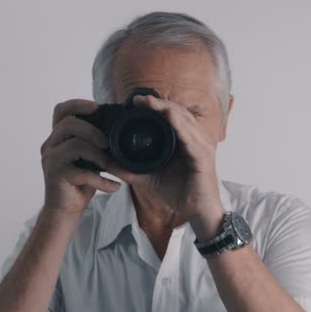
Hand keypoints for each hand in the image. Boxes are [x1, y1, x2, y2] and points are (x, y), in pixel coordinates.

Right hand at [40, 99, 120, 216]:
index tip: (96, 107)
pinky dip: (102, 180)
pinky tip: (114, 187)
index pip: (60, 110)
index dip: (78, 104)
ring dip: (100, 156)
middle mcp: (50, 145)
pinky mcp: (55, 176)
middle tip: (109, 144)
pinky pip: (82, 172)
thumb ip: (96, 143)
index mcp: (58, 137)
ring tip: (113, 166)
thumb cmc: (80, 182)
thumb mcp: (89, 158)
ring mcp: (51, 160)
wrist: (65, 210)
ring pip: (76, 145)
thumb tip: (120, 128)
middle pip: (70, 125)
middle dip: (94, 132)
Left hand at [107, 94, 224, 229]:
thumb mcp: (150, 178)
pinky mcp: (203, 156)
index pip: (172, 116)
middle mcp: (196, 139)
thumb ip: (131, 169)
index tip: (135, 101)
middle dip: (158, 103)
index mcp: (186, 141)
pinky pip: (190, 137)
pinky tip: (168, 116)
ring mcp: (202, 146)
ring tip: (148, 102)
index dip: (155, 106)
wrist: (198, 213)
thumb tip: (107, 162)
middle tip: (137, 98)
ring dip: (166, 108)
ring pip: (183, 120)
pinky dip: (179, 124)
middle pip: (178, 112)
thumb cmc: (180, 194)